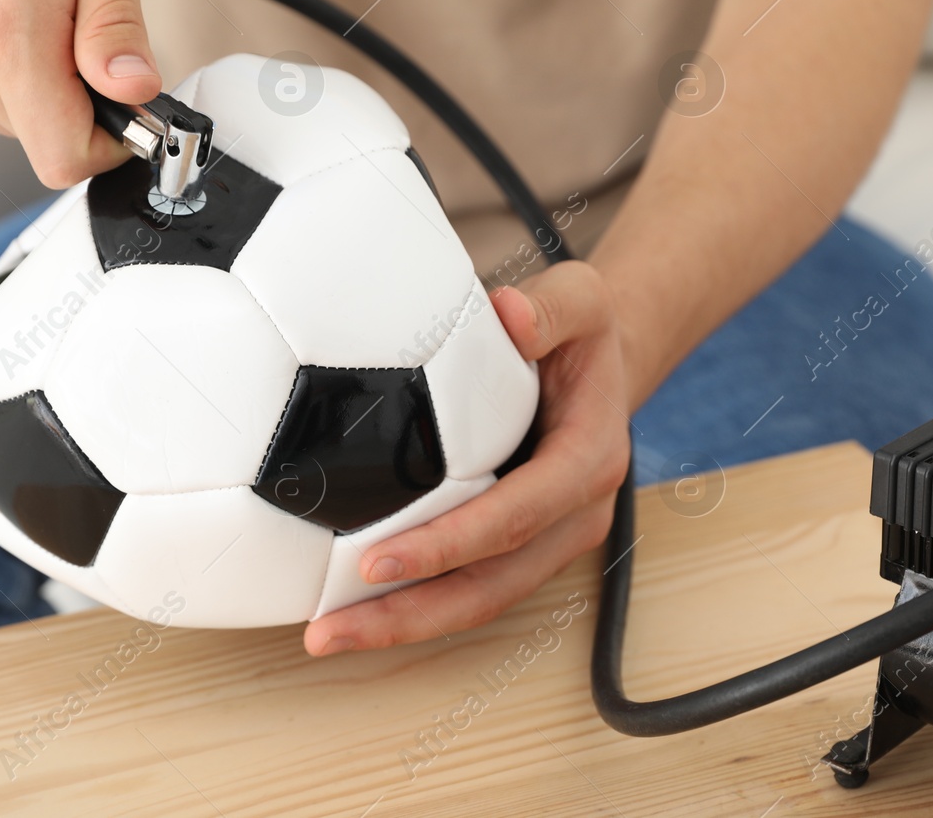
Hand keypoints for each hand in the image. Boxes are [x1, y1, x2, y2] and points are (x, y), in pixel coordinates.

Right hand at [0, 0, 159, 185]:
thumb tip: (134, 88)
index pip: (64, 156)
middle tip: (72, 18)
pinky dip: (0, 71)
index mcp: (5, 30)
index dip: (111, 141)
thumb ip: (119, 19)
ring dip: (37, 79)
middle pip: (44, 139)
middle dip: (77, 93)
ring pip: (13, 122)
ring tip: (27, 3)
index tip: (124, 101)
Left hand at [303, 260, 631, 655]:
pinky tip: (353, 608)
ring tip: (327, 635)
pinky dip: (416, 603)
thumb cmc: (581, 333)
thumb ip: (551, 306)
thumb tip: (508, 315)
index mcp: (588, 462)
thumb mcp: (582, 298)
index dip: (449, 544)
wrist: (605, 367)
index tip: (378, 560)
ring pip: (480, 600)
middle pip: (492, 586)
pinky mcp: (523, 547)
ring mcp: (551, 540)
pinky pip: (471, 586)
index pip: (516, 517)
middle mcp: (576, 515)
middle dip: (412, 614)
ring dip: (406, 624)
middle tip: (331, 628)